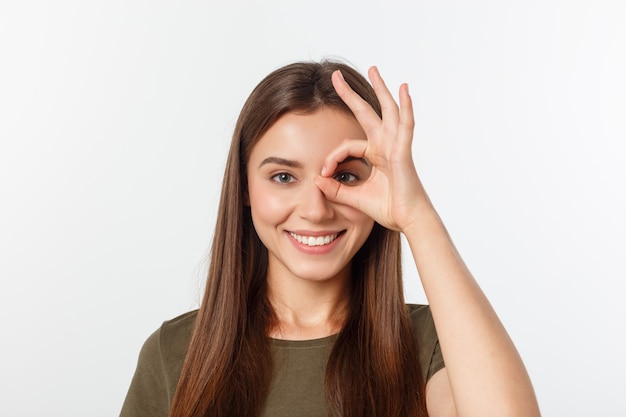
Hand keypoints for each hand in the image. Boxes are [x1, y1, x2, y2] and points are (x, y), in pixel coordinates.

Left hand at [315, 66, 430, 231]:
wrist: (408, 221)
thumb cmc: (388, 209)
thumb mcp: (354, 197)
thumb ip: (336, 189)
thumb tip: (316, 180)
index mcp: (375, 154)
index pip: (347, 145)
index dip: (332, 157)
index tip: (323, 173)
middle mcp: (386, 145)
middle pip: (367, 113)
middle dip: (351, 94)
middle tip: (336, 76)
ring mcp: (396, 145)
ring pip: (388, 110)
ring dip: (380, 89)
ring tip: (373, 69)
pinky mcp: (404, 151)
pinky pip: (405, 125)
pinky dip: (406, 107)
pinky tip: (404, 89)